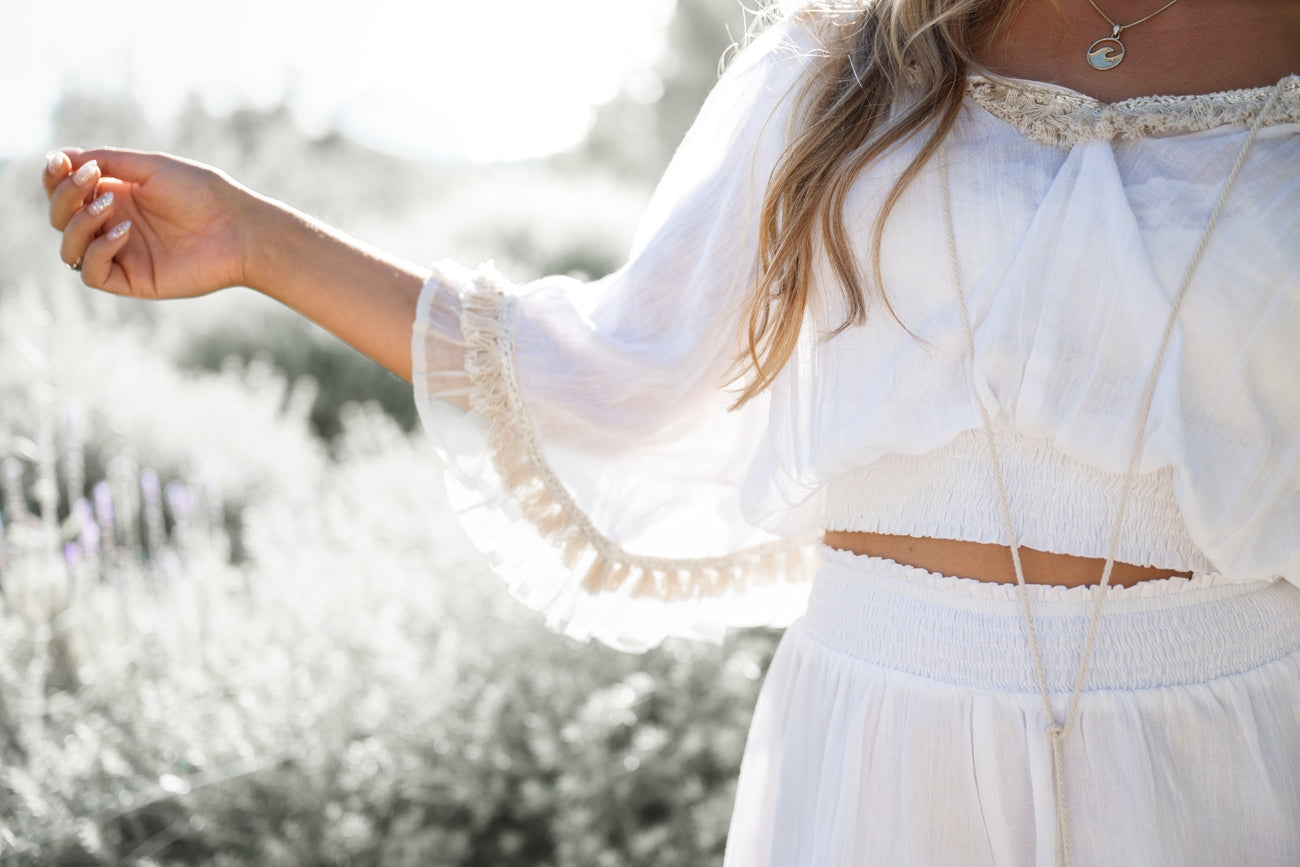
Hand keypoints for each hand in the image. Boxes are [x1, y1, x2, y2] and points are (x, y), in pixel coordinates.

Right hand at [43, 147, 257, 298]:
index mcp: (116, 195)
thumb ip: (107, 161)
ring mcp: (121, 254)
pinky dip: (97, 250)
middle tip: (91, 179)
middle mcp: (113, 224)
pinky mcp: (132, 280)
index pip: (65, 191)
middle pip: (60, 216)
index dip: (54, 178)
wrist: (239, 228)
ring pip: (69, 247)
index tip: (60, 162)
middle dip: (66, 195)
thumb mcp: (151, 167)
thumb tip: (59, 157)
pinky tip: (122, 232)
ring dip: (77, 223)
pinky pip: (92, 272)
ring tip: (108, 206)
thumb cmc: (202, 193)